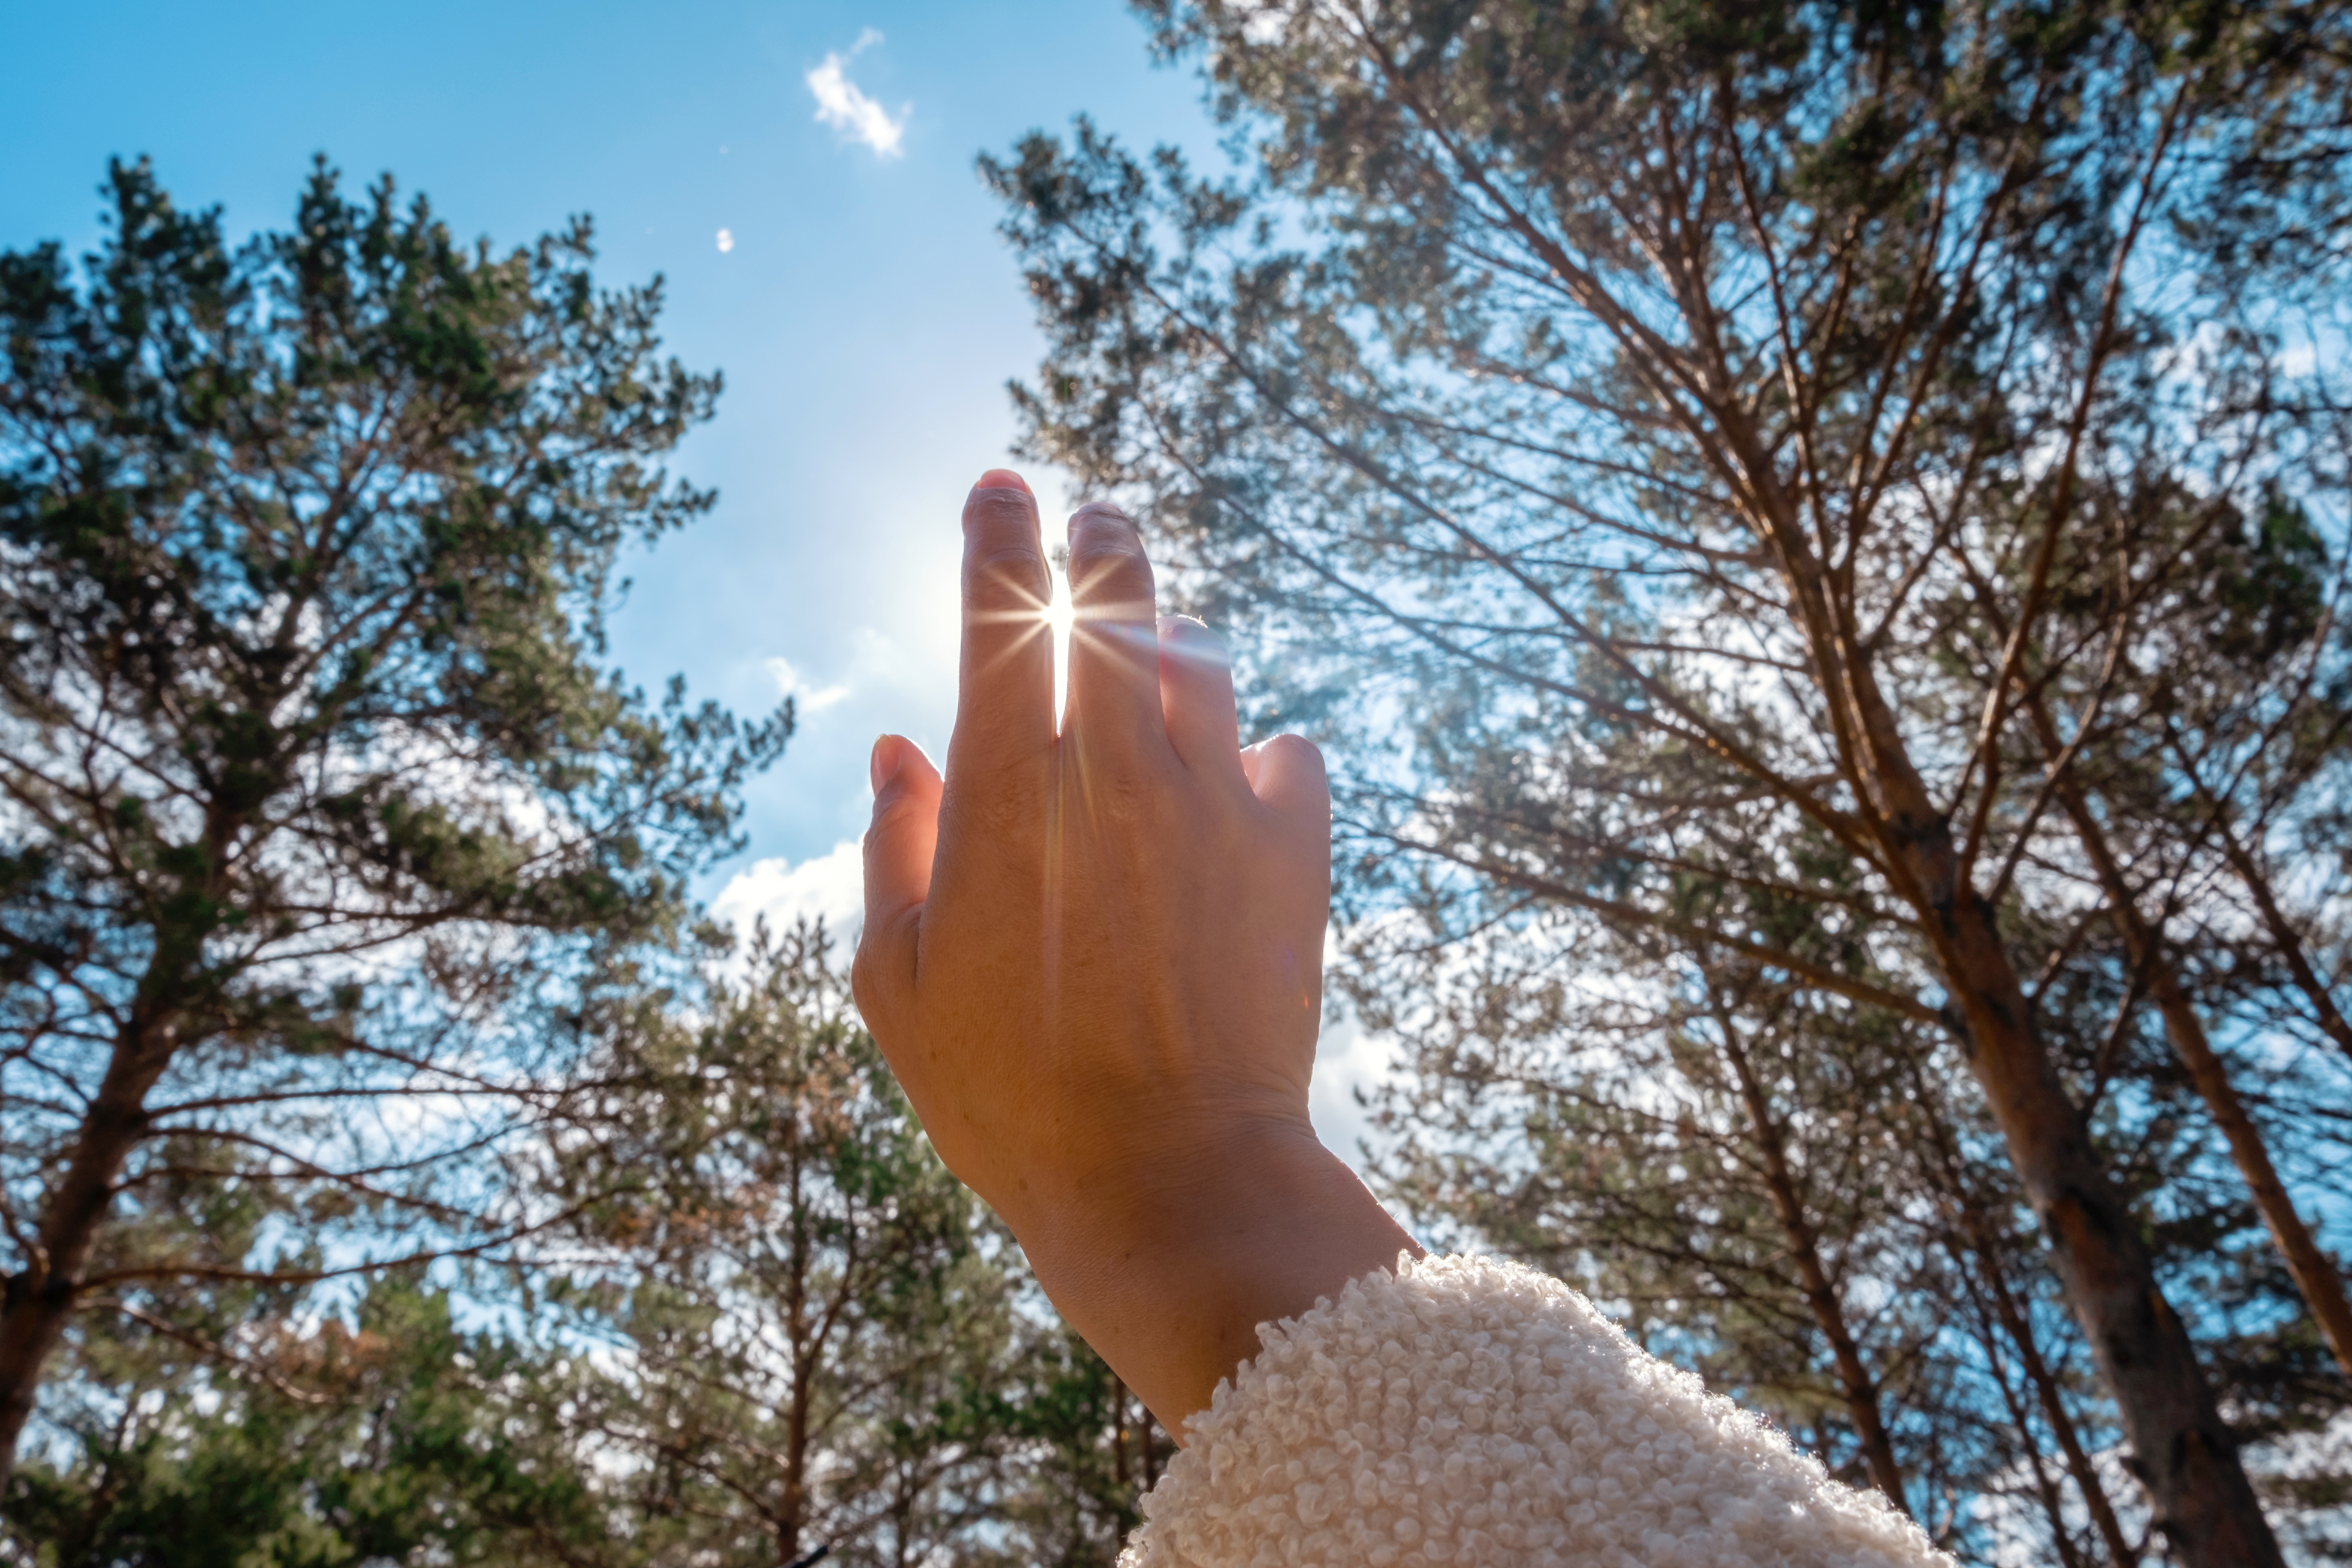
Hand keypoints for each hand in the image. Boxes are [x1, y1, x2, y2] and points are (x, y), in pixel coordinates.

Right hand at [853, 470, 1416, 1433]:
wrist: (1173, 1183)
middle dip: (1103, 544)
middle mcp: (1117, 774)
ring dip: (1175, 642)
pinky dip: (1265, 747)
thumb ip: (895, 848)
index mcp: (1008, 797)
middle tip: (1096, 524)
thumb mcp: (901, 988)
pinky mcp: (1297, 852)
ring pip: (1203, 663)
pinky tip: (1247, 768)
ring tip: (1159, 654)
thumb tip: (896, 743)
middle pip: (1118, 602)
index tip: (1001, 486)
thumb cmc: (1010, 1100)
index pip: (1000, 616)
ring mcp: (1216, 805)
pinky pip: (1293, 750)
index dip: (998, 534)